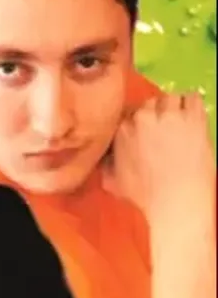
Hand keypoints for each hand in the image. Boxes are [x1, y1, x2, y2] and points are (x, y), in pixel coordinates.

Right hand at [103, 92, 214, 219]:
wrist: (175, 200)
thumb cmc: (145, 195)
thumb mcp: (113, 182)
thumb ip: (106, 165)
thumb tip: (103, 159)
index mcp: (121, 131)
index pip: (126, 114)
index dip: (135, 123)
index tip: (141, 131)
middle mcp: (143, 118)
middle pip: (148, 104)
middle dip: (154, 114)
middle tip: (161, 127)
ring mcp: (169, 116)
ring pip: (170, 98)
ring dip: (173, 107)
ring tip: (178, 120)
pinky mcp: (194, 118)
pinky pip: (193, 97)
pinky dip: (192, 103)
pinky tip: (192, 113)